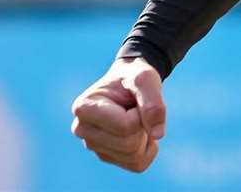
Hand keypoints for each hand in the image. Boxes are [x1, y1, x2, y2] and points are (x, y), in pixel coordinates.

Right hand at [70, 57, 166, 172]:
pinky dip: (147, 149)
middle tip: (137, 108)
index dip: (141, 112)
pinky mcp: (105, 155)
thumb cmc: (134, 76)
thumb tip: (158, 135)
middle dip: (144, 126)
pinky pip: (137, 164)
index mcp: (85, 108)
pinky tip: (139, 131)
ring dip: (145, 136)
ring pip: (132, 156)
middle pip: (128, 144)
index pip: (125, 126)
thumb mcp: (147, 78)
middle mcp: (82, 129)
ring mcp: (92, 145)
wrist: (128, 81)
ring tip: (136, 117)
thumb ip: (154, 103)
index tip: (134, 98)